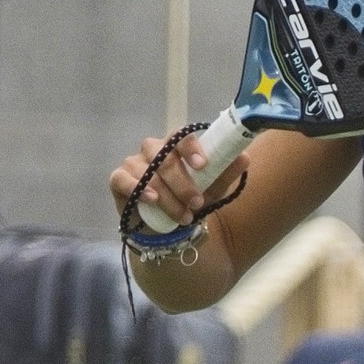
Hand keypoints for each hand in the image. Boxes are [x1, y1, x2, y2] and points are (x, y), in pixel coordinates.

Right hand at [110, 132, 247, 229]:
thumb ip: (225, 173)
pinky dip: (138, 189)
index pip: (181, 136)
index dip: (191, 148)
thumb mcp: (212, 190)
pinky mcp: (119, 179)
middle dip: (183, 183)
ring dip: (167, 196)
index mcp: (177, 146)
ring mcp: (134, 162)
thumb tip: (244, 157)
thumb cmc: (190, 201)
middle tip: (196, 203)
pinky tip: (152, 200)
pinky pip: (122, 179)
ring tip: (183, 216)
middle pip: (165, 157)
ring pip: (148, 172)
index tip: (203, 165)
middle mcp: (154, 150)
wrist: (167, 228)